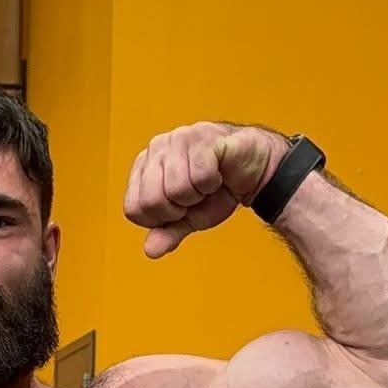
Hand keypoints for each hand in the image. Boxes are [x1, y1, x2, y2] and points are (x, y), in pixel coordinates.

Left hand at [124, 123, 289, 258]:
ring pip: (176, 189)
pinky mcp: (203, 136)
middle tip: (195, 197)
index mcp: (145, 167)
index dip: (160, 220)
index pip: (134, 209)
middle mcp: (157, 148)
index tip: (179, 209)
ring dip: (198, 195)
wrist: (253, 172)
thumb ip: (168, 233)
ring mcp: (178, 139)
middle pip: (152, 201)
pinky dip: (213, 183)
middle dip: (179, 209)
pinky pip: (200, 176)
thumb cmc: (218, 190)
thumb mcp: (189, 218)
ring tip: (207, 184)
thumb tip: (150, 251)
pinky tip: (218, 174)